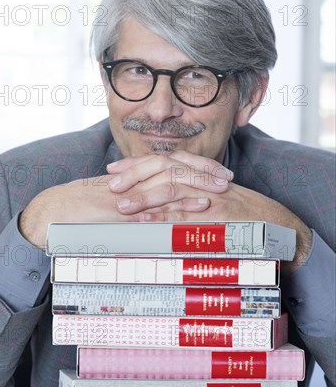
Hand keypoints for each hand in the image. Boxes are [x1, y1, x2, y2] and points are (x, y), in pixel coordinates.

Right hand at [19, 173, 209, 248]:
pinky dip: (179, 207)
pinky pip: (156, 208)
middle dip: (203, 173)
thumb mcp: (114, 200)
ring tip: (220, 190)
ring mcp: (130, 194)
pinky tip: (198, 208)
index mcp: (135, 175)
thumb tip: (158, 210)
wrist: (56, 212)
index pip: (171, 164)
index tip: (217, 172)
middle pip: (175, 169)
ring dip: (198, 186)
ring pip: (170, 185)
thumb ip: (137, 201)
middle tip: (226, 178)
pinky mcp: (125, 211)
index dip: (196, 166)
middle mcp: (135, 180)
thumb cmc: (84, 208)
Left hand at [108, 153, 311, 274]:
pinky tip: (145, 223)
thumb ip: (187, 195)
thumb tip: (159, 202)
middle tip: (111, 183)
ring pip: (171, 188)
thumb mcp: (213, 197)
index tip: (115, 169)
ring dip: (144, 196)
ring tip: (121, 205)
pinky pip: (186, 215)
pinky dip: (164, 218)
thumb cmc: (242, 214)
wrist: (276, 224)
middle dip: (135, 174)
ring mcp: (211, 196)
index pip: (164, 162)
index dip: (137, 164)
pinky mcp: (217, 216)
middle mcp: (203, 179)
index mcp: (200, 173)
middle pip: (164, 168)